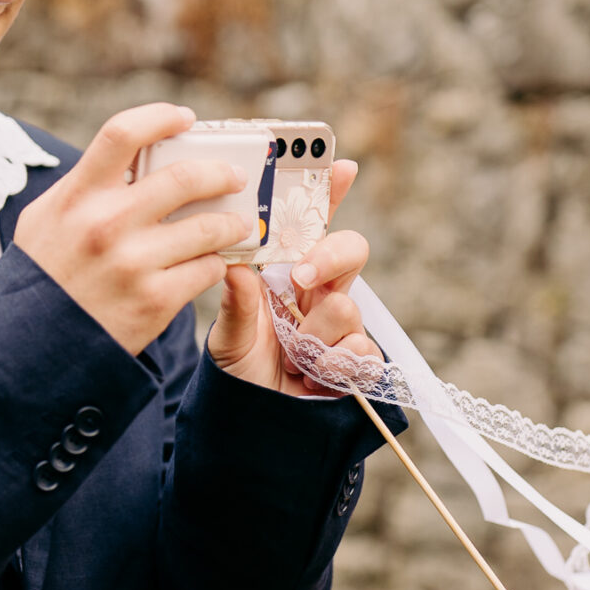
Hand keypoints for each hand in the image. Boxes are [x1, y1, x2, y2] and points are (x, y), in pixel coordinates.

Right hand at [14, 105, 253, 355]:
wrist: (31, 348)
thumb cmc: (45, 274)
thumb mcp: (48, 218)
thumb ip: (87, 186)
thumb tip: (141, 159)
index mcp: (77, 196)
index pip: (124, 133)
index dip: (161, 117)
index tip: (185, 119)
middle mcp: (106, 224)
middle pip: (184, 177)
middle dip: (222, 173)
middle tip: (235, 177)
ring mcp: (133, 264)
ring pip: (208, 227)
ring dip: (232, 223)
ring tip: (237, 224)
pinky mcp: (155, 301)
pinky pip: (206, 271)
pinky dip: (215, 264)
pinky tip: (210, 263)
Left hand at [207, 159, 379, 394]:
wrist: (251, 423)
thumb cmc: (239, 372)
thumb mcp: (228, 337)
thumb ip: (237, 303)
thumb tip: (235, 266)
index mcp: (287, 275)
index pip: (312, 227)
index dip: (330, 194)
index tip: (341, 166)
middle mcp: (319, 294)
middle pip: (350, 251)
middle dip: (331, 256)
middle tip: (302, 275)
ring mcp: (340, 326)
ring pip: (348, 305)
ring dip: (316, 332)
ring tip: (291, 354)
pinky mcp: (355, 362)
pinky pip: (361, 350)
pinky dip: (335, 363)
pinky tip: (312, 376)